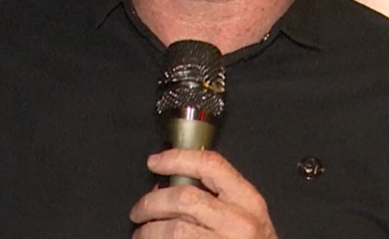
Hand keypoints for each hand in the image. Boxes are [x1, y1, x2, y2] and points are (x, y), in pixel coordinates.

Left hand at [130, 149, 278, 238]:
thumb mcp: (247, 215)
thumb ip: (218, 196)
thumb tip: (169, 185)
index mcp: (249, 201)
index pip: (211, 165)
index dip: (177, 158)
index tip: (156, 161)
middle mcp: (239, 223)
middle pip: (184, 198)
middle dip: (152, 202)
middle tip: (139, 210)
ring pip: (173, 230)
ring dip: (148, 231)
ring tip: (142, 234)